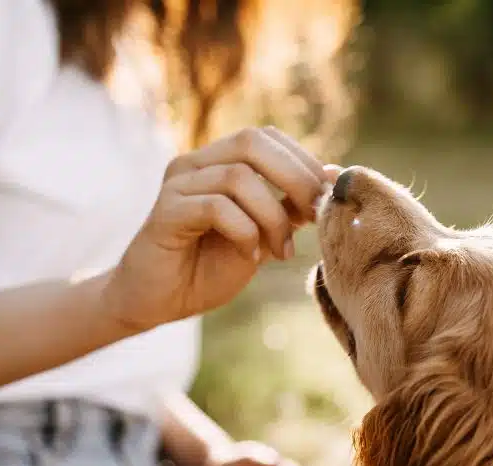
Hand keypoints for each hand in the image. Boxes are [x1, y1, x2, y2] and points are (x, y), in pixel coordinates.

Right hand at [102, 126, 332, 331]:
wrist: (159, 301)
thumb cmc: (208, 267)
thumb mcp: (262, 234)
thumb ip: (289, 207)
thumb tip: (333, 178)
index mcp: (217, 161)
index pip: (267, 137)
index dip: (303, 162)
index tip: (326, 200)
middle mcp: (195, 164)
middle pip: (253, 142)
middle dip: (295, 178)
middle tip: (314, 216)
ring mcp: (178, 184)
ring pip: (238, 177)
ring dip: (272, 217)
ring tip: (280, 251)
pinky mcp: (165, 212)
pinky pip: (216, 207)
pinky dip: (245, 232)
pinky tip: (250, 256)